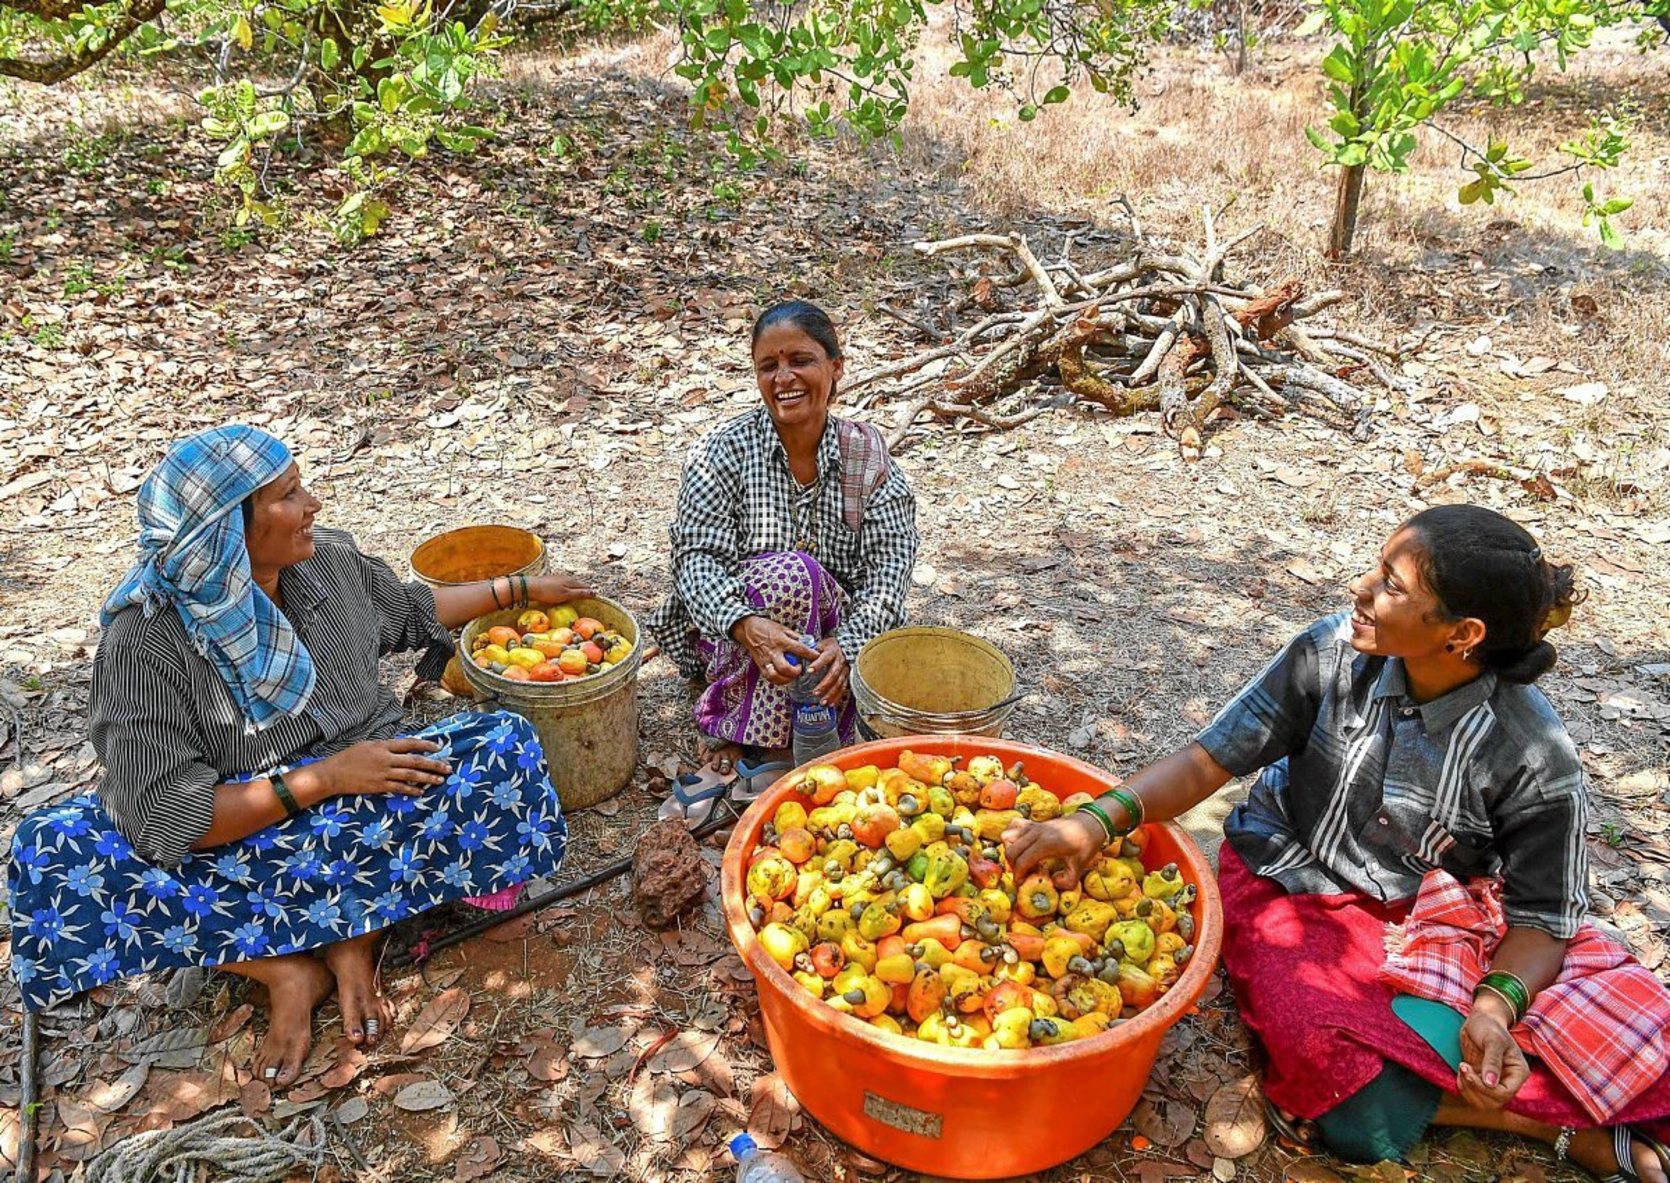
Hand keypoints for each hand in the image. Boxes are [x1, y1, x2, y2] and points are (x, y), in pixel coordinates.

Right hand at [306, 738, 451, 797]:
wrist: (332, 774)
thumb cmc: (349, 757)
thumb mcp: (368, 745)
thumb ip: (385, 746)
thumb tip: (402, 748)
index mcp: (383, 746)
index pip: (410, 744)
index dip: (425, 745)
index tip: (438, 748)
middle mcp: (385, 759)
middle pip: (415, 761)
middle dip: (434, 764)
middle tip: (448, 767)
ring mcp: (383, 773)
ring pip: (411, 776)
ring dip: (428, 778)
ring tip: (440, 780)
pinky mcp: (379, 786)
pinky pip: (399, 788)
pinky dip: (412, 790)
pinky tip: (422, 792)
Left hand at [528, 572, 593, 604]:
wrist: (531, 587)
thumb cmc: (549, 592)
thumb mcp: (566, 595)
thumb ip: (580, 593)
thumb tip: (594, 592)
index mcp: (572, 581)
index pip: (586, 586)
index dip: (590, 593)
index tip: (594, 601)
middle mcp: (567, 577)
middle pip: (579, 585)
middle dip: (584, 591)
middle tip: (586, 601)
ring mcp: (559, 578)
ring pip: (571, 585)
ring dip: (575, 590)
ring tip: (576, 599)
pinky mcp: (553, 580)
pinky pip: (564, 585)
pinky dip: (567, 590)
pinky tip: (564, 594)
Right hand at [731, 616, 818, 685]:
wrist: (748, 629)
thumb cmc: (766, 627)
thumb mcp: (783, 628)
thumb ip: (795, 637)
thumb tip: (808, 644)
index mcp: (781, 640)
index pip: (799, 649)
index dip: (810, 654)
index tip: (817, 656)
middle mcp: (773, 652)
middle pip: (785, 668)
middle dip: (795, 672)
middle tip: (800, 668)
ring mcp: (765, 660)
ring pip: (775, 676)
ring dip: (786, 678)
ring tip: (792, 674)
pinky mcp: (760, 665)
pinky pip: (769, 678)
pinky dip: (778, 680)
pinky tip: (784, 677)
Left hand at [808, 636, 848, 705]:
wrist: (846, 647)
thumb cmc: (830, 647)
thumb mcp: (821, 645)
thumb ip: (811, 651)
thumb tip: (795, 657)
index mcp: (832, 652)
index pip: (825, 658)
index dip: (817, 664)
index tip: (809, 671)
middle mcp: (840, 661)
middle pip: (833, 674)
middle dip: (824, 684)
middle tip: (815, 692)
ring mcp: (845, 670)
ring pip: (839, 683)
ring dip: (831, 693)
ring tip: (822, 702)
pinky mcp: (848, 677)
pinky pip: (843, 688)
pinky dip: (837, 697)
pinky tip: (831, 704)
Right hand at [1002, 811, 1107, 880]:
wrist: (1090, 823)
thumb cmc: (1085, 844)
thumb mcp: (1080, 866)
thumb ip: (1067, 881)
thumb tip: (1052, 883)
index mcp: (1046, 843)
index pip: (1022, 861)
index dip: (1019, 875)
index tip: (1021, 884)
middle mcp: (1036, 832)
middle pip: (1011, 850)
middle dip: (1013, 866)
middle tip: (1023, 874)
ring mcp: (1033, 825)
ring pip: (1008, 837)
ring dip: (1011, 851)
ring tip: (1022, 860)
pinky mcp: (1033, 822)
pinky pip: (1013, 826)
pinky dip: (1012, 836)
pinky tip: (1021, 845)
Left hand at [1456, 997, 1529, 1108]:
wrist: (1479, 1020)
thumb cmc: (1489, 1026)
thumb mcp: (1492, 1040)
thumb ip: (1492, 1061)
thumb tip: (1490, 1084)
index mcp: (1518, 1072)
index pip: (1505, 1093)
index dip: (1485, 1088)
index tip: (1468, 1069)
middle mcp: (1509, 1081)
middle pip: (1494, 1102)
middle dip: (1474, 1088)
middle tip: (1463, 1067)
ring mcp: (1496, 1083)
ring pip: (1483, 1103)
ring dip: (1468, 1090)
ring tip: (1462, 1069)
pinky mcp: (1482, 1082)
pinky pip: (1474, 1096)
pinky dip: (1464, 1087)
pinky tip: (1461, 1071)